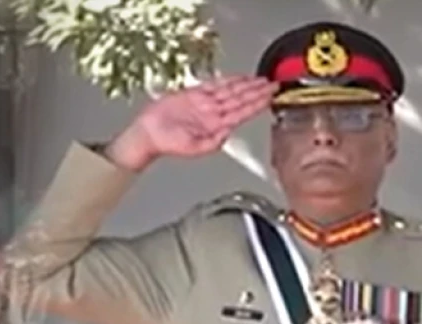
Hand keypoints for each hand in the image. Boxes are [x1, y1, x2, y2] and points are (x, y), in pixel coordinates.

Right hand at [107, 75, 276, 170]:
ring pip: (231, 91)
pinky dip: (227, 81)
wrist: (148, 133)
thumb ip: (212, 142)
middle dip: (257, 92)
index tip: (270, 96)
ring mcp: (205, 105)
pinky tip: (238, 78)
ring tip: (261, 79)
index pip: (242, 113)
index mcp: (216, 127)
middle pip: (240, 100)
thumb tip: (229, 133)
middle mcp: (213, 115)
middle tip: (273, 84)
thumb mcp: (192, 147)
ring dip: (246, 85)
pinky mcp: (194, 96)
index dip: (257, 103)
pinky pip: (215, 85)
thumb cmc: (166, 144)